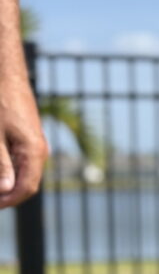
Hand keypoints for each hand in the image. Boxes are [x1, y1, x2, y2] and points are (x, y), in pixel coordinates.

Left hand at [0, 67, 47, 207]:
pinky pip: (20, 160)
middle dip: (6, 193)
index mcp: (34, 152)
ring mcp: (35, 144)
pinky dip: (7, 167)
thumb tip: (6, 190)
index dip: (8, 201)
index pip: (26, 188)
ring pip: (23, 173)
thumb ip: (1, 164)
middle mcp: (39, 151)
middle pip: (26, 184)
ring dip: (5, 181)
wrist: (5, 72)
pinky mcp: (27, 137)